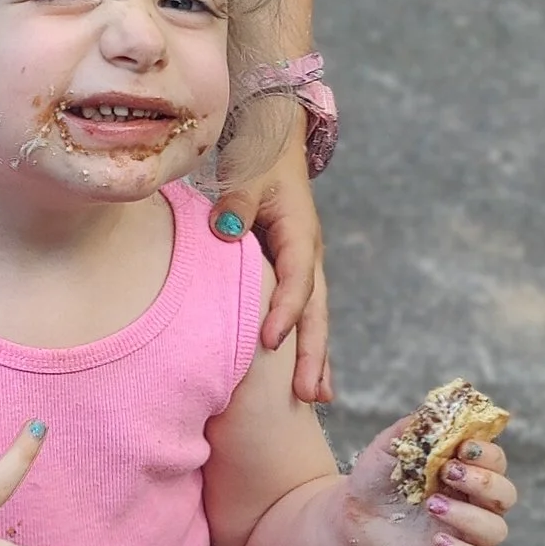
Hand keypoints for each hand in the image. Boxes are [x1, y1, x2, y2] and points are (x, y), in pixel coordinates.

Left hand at [216, 112, 330, 404]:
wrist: (274, 146)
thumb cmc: (257, 160)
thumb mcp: (248, 173)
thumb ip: (237, 199)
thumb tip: (227, 226)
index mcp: (300, 233)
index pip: (297, 279)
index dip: (285, 311)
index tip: (268, 341)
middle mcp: (309, 256)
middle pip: (316, 310)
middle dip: (313, 353)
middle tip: (307, 393)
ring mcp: (306, 269)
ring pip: (316, 318)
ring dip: (317, 358)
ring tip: (316, 399)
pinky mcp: (296, 276)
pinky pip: (304, 315)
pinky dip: (307, 347)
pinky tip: (307, 382)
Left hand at [337, 423, 515, 545]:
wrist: (353, 514)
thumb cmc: (377, 477)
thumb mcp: (390, 446)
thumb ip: (416, 427)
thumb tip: (440, 410)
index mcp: (466, 469)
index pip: (496, 460)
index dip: (487, 453)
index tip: (461, 448)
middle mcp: (474, 501)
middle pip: (506, 494)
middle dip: (483, 482)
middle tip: (447, 474)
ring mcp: (466, 532)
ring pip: (496, 530)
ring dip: (470, 517)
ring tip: (432, 506)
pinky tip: (438, 541)